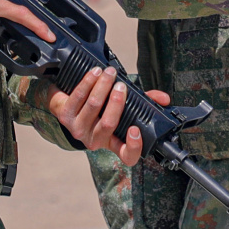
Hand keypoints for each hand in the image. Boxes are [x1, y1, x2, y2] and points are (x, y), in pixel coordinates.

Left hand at [45, 66, 173, 165]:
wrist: (65, 104)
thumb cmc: (97, 108)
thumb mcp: (121, 108)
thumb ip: (142, 102)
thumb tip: (163, 98)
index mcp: (112, 142)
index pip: (127, 156)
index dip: (133, 146)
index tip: (135, 129)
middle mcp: (95, 140)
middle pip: (108, 124)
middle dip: (116, 102)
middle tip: (121, 86)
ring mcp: (78, 130)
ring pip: (93, 107)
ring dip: (103, 86)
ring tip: (109, 73)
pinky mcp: (65, 117)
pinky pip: (79, 97)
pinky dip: (88, 82)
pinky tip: (94, 73)